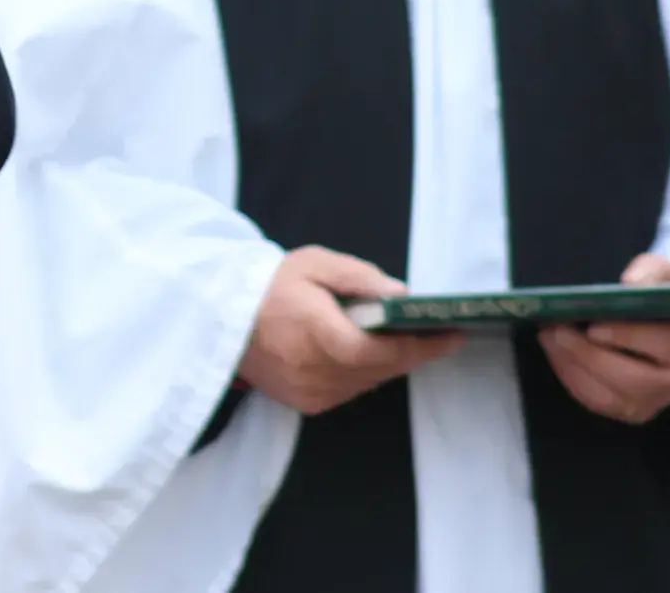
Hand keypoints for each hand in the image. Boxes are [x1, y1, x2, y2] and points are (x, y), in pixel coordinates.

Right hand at [238, 246, 463, 415]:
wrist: (217, 315)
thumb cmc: (267, 284)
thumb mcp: (313, 264)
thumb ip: (360, 278)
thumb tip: (402, 296)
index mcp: (321, 336)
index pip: (385, 351)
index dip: (423, 346)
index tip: (452, 334)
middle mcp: (318, 372)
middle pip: (383, 369)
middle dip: (410, 352)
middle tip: (432, 333)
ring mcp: (311, 393)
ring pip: (368, 382)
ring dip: (386, 363)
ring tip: (399, 340)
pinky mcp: (305, 404)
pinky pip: (349, 390)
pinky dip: (362, 374)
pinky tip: (360, 354)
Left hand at [540, 253, 669, 424]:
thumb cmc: (665, 301)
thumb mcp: (666, 276)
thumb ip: (651, 272)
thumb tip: (630, 283)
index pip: (665, 345)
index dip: (628, 337)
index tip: (594, 327)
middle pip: (634, 379)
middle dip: (589, 355)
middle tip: (555, 330)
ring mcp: (654, 400)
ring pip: (612, 396)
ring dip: (573, 367)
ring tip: (547, 336)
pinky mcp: (631, 411)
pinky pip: (598, 402)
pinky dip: (571, 378)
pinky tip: (555, 352)